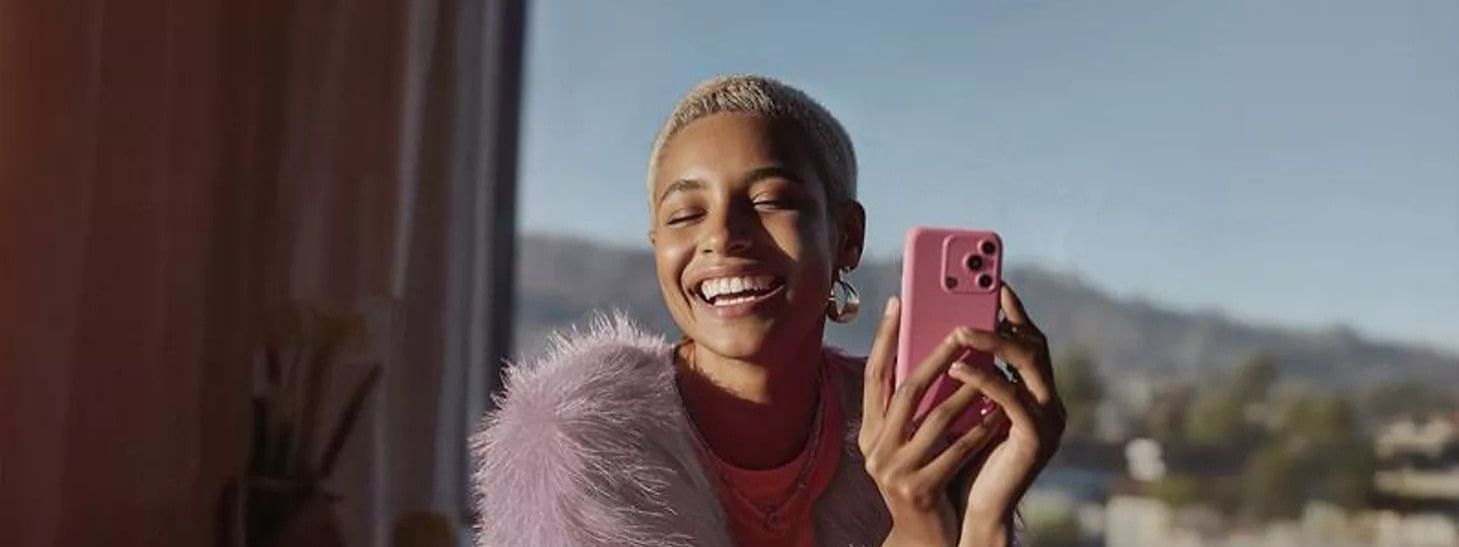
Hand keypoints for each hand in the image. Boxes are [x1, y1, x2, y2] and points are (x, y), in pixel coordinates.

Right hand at [859, 297, 1014, 545]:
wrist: (925, 535)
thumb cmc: (923, 478)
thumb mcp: (907, 442)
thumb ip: (911, 408)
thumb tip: (932, 352)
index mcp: (869, 432)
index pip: (873, 376)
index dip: (883, 338)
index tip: (897, 303)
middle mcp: (875, 450)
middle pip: (907, 391)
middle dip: (937, 357)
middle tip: (960, 330)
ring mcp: (895, 471)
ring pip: (936, 419)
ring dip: (967, 391)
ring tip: (990, 368)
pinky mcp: (920, 489)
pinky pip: (957, 449)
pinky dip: (980, 428)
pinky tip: (1001, 411)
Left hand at [947, 284, 1065, 544]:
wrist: (975, 509)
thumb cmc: (965, 457)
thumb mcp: (963, 407)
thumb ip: (964, 375)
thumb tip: (942, 330)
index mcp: (1033, 390)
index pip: (1028, 339)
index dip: (1014, 309)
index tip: (994, 279)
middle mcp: (1048, 400)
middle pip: (1035, 344)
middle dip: (1008, 315)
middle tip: (980, 292)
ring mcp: (1048, 419)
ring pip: (1028, 364)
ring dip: (993, 341)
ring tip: (959, 329)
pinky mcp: (1037, 438)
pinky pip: (1011, 398)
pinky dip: (983, 378)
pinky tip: (956, 366)